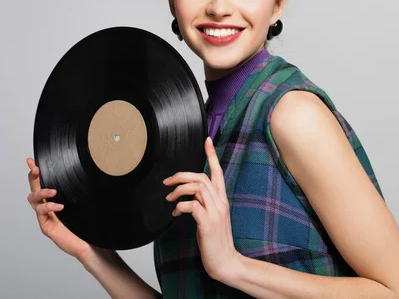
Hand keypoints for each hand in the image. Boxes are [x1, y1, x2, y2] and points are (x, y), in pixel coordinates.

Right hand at [26, 158, 94, 261]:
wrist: (90, 244)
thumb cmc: (89, 223)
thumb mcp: (86, 201)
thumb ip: (82, 189)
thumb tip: (91, 169)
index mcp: (57, 198)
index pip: (44, 182)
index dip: (36, 172)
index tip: (32, 160)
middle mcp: (49, 206)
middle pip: (34, 188)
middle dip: (33, 177)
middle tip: (36, 169)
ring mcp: (46, 216)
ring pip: (34, 200)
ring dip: (42, 192)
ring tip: (54, 191)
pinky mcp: (47, 226)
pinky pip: (41, 213)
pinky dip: (49, 207)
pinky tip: (59, 206)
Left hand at [164, 137, 241, 282]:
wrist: (226, 262)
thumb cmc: (216, 241)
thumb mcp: (212, 218)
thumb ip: (204, 205)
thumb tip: (188, 197)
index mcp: (222, 200)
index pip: (218, 172)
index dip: (212, 155)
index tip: (207, 141)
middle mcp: (220, 203)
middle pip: (202, 177)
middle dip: (182, 175)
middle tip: (168, 182)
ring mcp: (215, 213)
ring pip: (197, 188)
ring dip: (179, 190)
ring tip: (170, 198)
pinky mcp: (207, 224)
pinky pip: (192, 206)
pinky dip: (180, 206)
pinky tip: (175, 213)